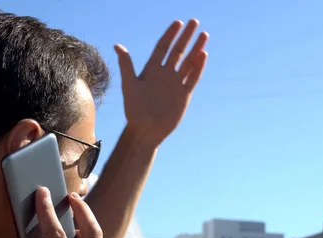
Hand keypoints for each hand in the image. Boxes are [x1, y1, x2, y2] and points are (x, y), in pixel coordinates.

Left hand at [115, 19, 208, 146]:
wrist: (146, 130)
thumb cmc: (134, 110)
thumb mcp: (129, 85)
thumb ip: (127, 65)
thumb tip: (118, 46)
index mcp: (151, 70)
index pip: (163, 47)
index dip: (170, 34)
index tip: (178, 22)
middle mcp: (165, 74)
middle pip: (178, 51)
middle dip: (186, 36)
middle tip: (194, 22)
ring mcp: (176, 83)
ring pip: (188, 62)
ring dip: (196, 49)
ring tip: (204, 35)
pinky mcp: (184, 94)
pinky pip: (193, 77)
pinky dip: (198, 67)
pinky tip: (203, 54)